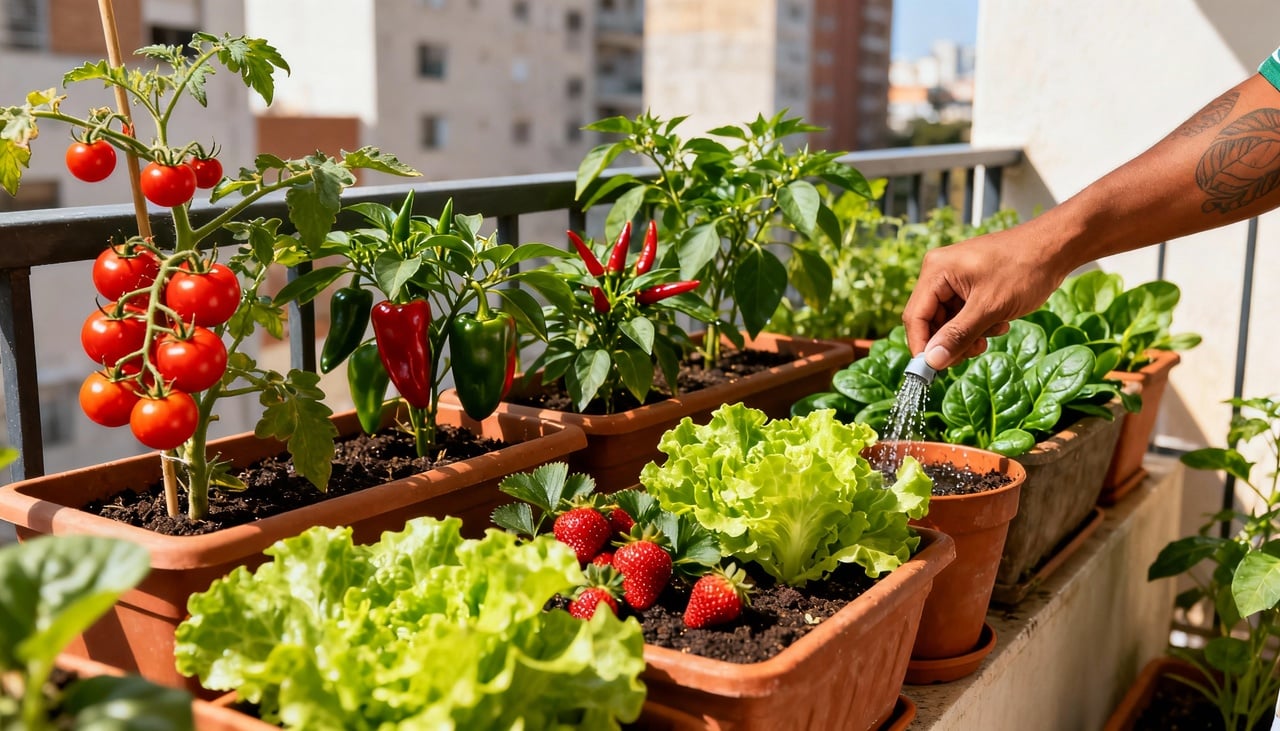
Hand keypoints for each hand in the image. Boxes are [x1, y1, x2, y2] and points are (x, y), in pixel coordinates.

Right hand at [903, 226, 1070, 369]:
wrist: (1057, 247)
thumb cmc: (1024, 269)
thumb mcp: (990, 308)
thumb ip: (958, 336)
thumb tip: (932, 362)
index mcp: (936, 271)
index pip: (915, 316)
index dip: (922, 346)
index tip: (933, 371)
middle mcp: (940, 272)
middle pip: (931, 320)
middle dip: (952, 340)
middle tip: (974, 352)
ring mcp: (955, 278)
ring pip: (949, 320)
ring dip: (969, 334)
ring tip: (994, 331)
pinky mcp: (971, 283)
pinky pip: (964, 313)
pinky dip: (979, 324)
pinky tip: (1000, 322)